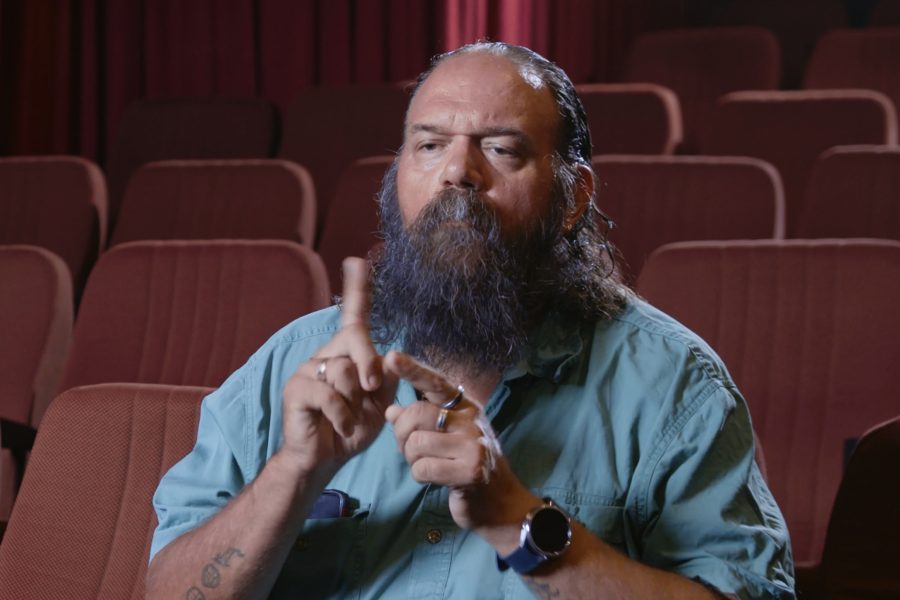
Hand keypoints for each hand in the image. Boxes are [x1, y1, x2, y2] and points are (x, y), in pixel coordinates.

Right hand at [280, 257, 397, 477]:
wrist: (325, 459)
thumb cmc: (352, 428)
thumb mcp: (380, 402)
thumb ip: (386, 377)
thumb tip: (390, 354)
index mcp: (347, 353)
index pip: (353, 315)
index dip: (357, 289)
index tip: (358, 261)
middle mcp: (326, 354)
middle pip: (355, 336)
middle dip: (368, 363)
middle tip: (371, 390)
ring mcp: (308, 369)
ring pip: (344, 369)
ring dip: (355, 402)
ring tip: (348, 418)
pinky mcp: (296, 388)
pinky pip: (329, 394)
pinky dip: (343, 415)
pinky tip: (339, 426)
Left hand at [383, 352, 536, 535]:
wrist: (501, 506)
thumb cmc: (469, 468)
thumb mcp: (447, 439)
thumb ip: (421, 422)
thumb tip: (390, 410)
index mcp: (465, 407)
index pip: (435, 383)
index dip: (412, 370)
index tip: (390, 356)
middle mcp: (471, 420)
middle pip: (415, 414)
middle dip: (401, 435)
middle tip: (409, 450)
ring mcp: (473, 444)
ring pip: (415, 444)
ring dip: (412, 460)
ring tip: (429, 466)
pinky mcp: (470, 471)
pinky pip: (423, 468)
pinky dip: (420, 477)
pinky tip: (436, 480)